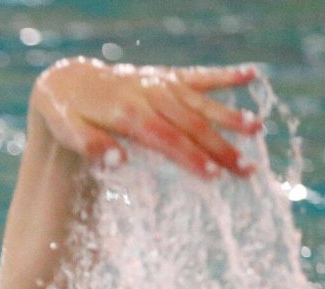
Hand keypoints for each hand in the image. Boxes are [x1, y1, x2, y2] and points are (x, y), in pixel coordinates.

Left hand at [30, 58, 261, 178]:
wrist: (67, 82)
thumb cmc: (67, 116)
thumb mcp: (67, 133)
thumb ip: (90, 146)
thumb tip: (118, 160)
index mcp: (128, 112)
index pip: (166, 138)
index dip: (190, 157)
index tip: (213, 176)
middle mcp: (149, 94)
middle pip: (190, 124)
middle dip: (220, 147)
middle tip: (247, 170)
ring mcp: (159, 83)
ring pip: (199, 101)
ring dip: (229, 115)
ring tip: (257, 129)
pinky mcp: (165, 77)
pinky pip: (197, 75)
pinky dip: (223, 76)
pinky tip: (251, 76)